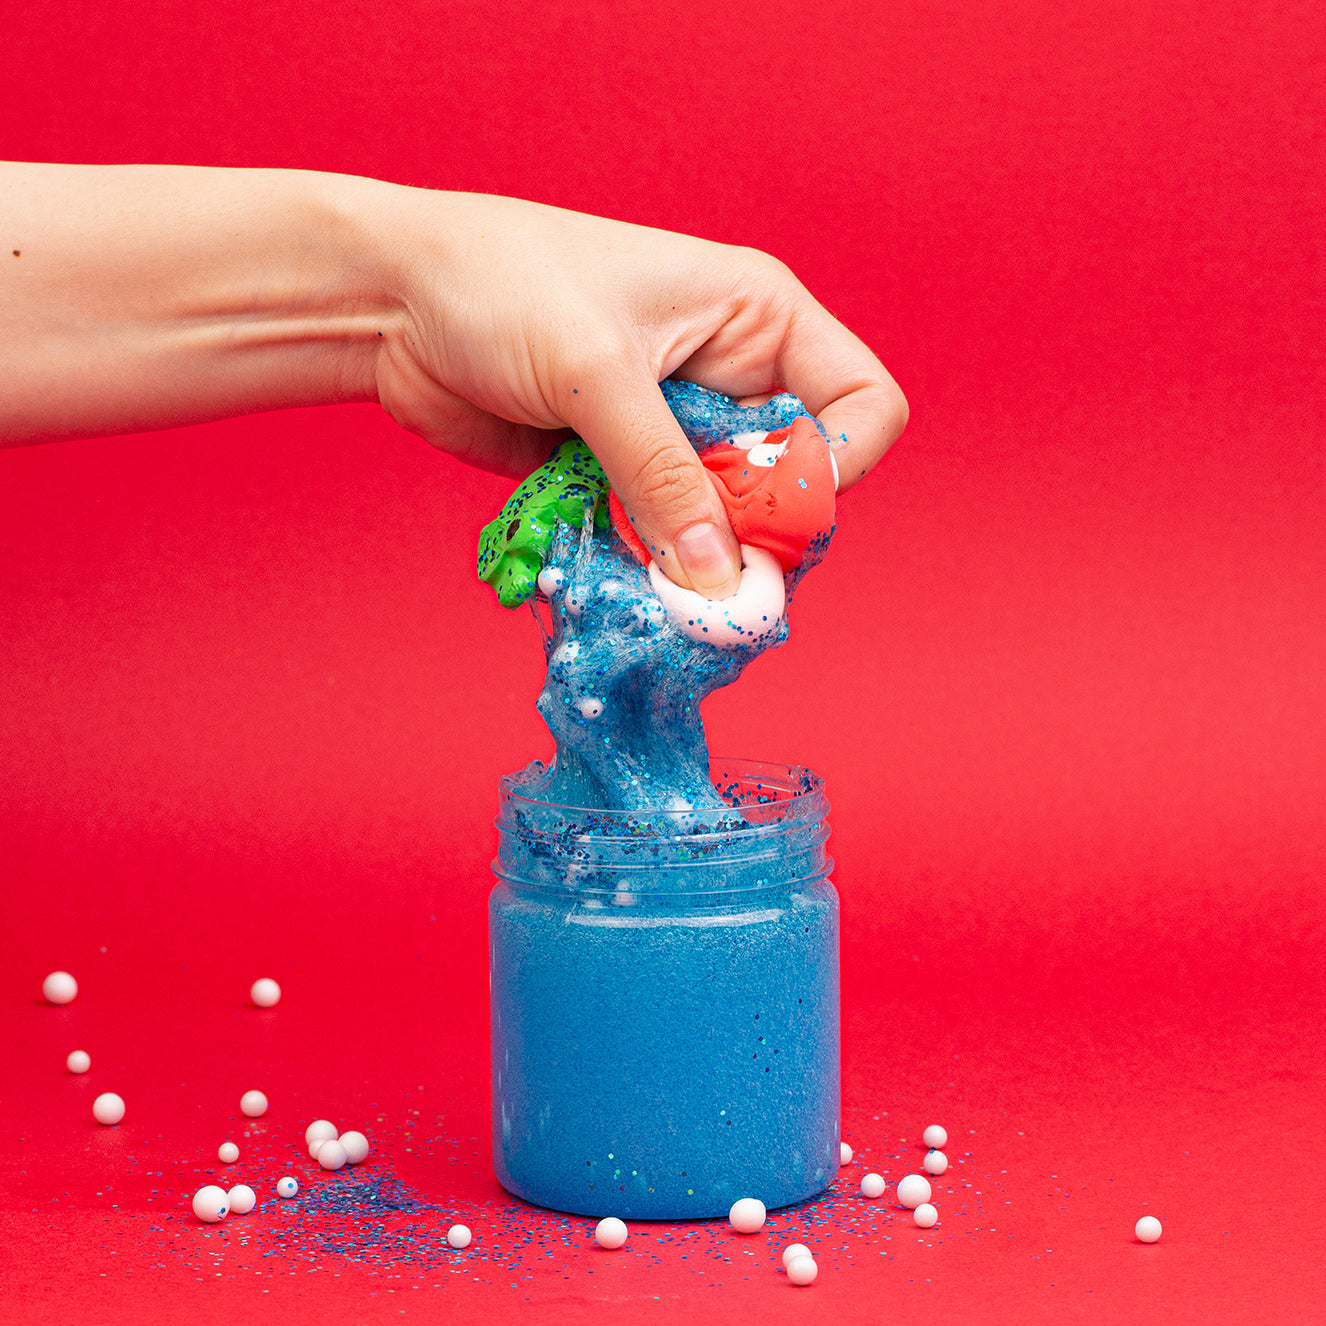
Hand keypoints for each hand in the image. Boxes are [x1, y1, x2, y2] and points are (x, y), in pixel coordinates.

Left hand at [367, 189, 907, 596]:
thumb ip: (662, 478)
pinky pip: (660, 539)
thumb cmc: (502, 286)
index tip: (776, 511)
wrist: (393, 303)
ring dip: (693, 561)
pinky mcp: (624, 476)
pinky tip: (610, 573)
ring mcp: (675, 433)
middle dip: (756, 536)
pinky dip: (643, 566)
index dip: (838, 466)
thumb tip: (717, 579)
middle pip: (794, 483)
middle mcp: (731, 380)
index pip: (860, 404)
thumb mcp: (596, 374)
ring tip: (647, 580)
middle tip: (702, 574)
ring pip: (726, 524)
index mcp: (758, 319)